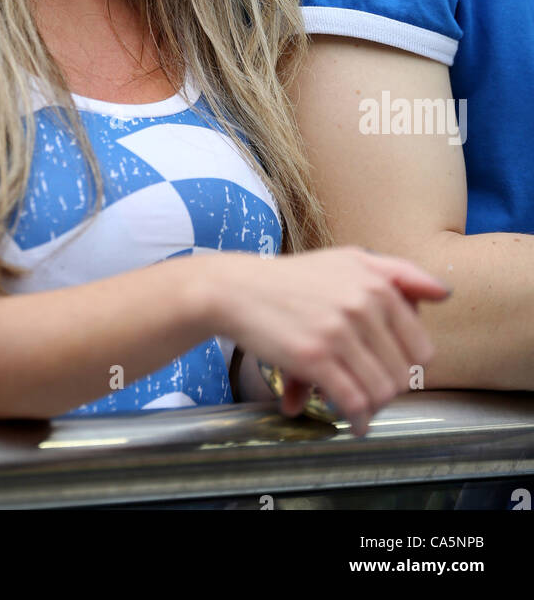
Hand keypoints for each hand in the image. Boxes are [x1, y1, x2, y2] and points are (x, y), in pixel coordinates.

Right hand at [213, 246, 449, 435]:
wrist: (237, 290)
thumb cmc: (294, 279)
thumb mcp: (348, 260)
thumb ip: (399, 273)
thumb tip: (444, 294)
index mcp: (377, 283)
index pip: (421, 347)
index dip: (407, 367)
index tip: (387, 370)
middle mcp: (362, 304)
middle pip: (403, 375)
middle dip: (388, 389)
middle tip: (368, 389)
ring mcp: (339, 332)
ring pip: (382, 392)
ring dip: (373, 408)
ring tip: (359, 405)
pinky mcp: (315, 358)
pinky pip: (353, 402)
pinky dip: (357, 419)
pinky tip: (351, 422)